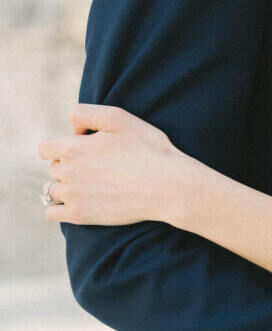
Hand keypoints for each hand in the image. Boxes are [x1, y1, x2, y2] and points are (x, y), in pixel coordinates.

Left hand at [38, 105, 186, 225]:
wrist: (166, 186)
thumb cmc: (148, 149)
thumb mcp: (119, 118)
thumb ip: (86, 114)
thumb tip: (72, 129)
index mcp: (73, 148)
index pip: (45, 148)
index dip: (62, 145)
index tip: (84, 147)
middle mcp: (67, 173)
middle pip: (53, 168)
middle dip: (68, 165)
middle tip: (97, 166)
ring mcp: (72, 196)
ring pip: (51, 190)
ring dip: (64, 186)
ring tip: (89, 185)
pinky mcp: (80, 216)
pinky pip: (52, 213)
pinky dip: (58, 208)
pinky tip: (78, 201)